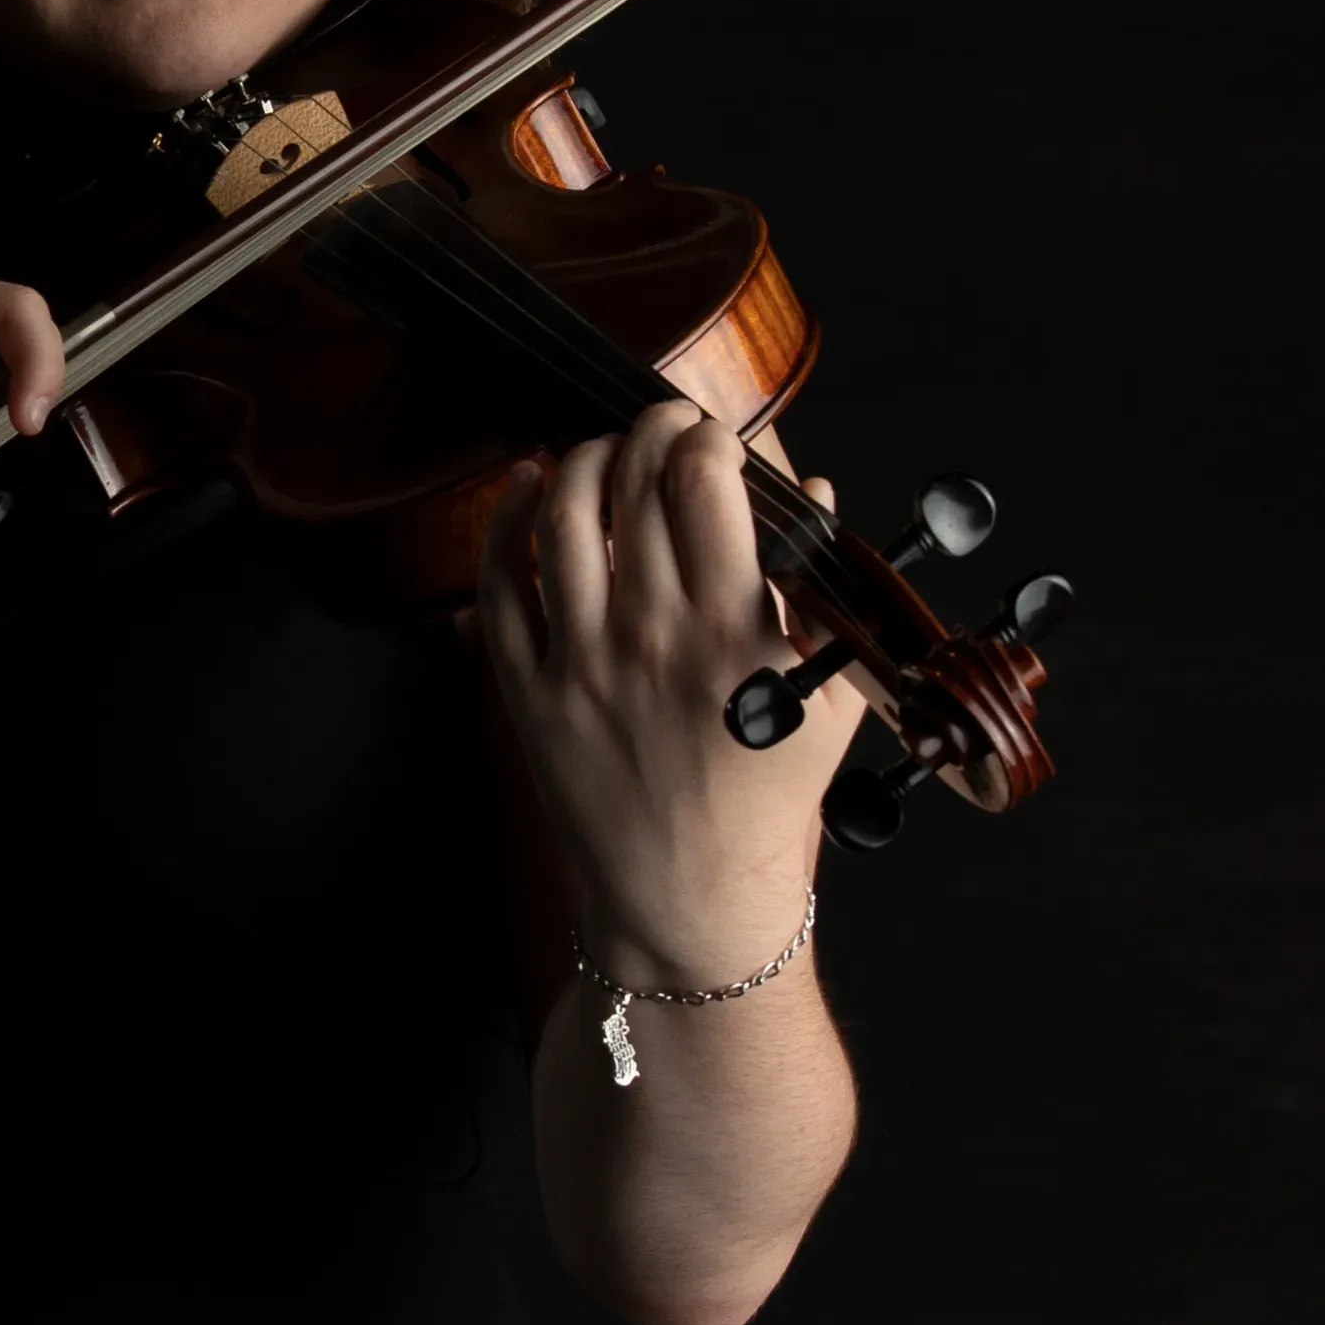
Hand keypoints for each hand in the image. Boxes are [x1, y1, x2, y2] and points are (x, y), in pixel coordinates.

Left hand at [476, 398, 861, 989]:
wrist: (690, 899)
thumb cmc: (764, 797)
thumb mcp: (825, 696)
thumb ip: (819, 589)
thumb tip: (810, 490)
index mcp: (738, 636)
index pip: (707, 486)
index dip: (707, 437)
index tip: (715, 434)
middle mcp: (655, 640)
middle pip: (634, 485)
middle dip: (650, 431)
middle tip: (664, 425)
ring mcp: (584, 664)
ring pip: (562, 516)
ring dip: (583, 461)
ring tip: (605, 453)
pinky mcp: (530, 692)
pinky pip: (499, 583)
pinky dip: (503, 519)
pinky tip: (523, 484)